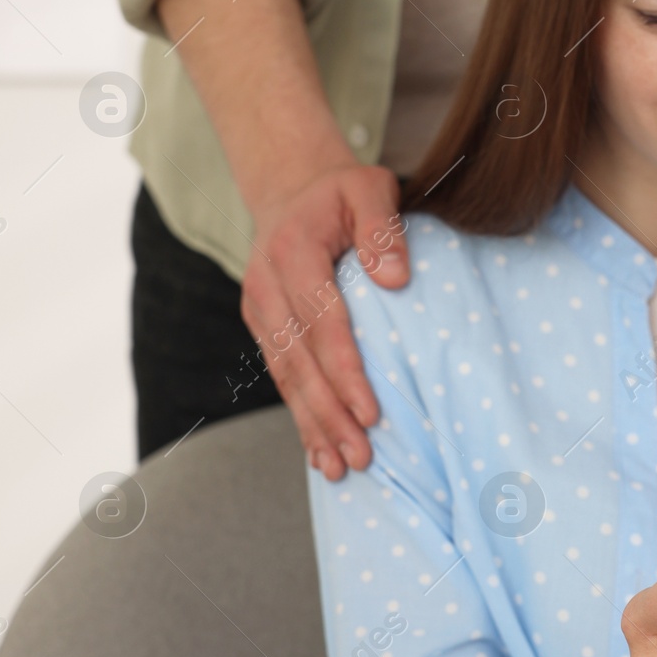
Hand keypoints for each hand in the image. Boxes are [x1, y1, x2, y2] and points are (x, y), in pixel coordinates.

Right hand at [240, 162, 410, 479]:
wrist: (290, 189)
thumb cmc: (342, 192)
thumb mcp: (369, 188)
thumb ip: (383, 228)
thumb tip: (396, 280)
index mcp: (294, 253)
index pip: (323, 322)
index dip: (346, 370)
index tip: (372, 411)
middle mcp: (267, 287)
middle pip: (299, 361)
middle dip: (330, 413)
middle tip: (362, 455)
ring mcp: (260, 311)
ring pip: (286, 377)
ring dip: (314, 426)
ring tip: (342, 468)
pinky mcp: (264, 328)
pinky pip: (282, 378)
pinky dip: (301, 417)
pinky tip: (320, 454)